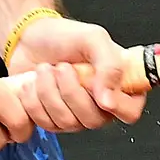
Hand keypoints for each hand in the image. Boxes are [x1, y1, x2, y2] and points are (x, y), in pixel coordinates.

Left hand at [6, 14, 146, 132]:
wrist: (29, 37)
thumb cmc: (64, 37)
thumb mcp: (94, 39)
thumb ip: (110, 66)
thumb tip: (109, 98)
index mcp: (118, 85)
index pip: (130, 112)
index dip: (116, 106)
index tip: (98, 92)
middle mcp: (100, 105)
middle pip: (94, 120)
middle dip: (71, 91)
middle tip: (62, 67)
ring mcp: (76, 116)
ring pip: (67, 122)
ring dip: (49, 91)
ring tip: (46, 70)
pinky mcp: (52, 120)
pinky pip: (45, 122)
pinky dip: (33, 99)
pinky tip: (34, 83)